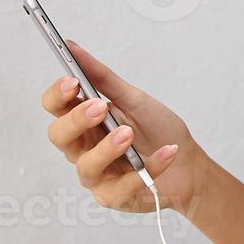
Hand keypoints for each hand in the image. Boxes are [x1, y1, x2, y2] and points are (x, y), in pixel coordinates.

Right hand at [41, 39, 204, 215]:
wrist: (188, 164)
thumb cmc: (157, 130)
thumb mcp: (133, 99)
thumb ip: (103, 77)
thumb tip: (72, 46)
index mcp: (83, 121)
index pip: (55, 107)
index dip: (58, 95)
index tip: (73, 80)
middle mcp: (83, 148)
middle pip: (59, 136)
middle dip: (76, 120)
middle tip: (99, 107)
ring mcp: (96, 175)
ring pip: (86, 166)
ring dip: (108, 148)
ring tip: (129, 133)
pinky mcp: (114, 197)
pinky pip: (124, 186)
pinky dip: (149, 166)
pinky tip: (167, 152)